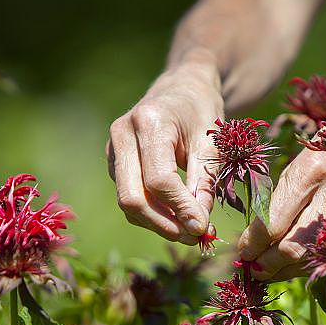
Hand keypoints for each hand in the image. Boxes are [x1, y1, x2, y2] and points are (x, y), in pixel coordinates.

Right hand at [107, 56, 222, 242]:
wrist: (182, 87)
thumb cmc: (202, 111)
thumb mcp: (212, 144)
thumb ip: (204, 185)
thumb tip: (198, 227)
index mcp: (149, 122)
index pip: (159, 180)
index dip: (180, 209)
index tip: (203, 228)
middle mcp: (122, 134)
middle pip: (132, 197)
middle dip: (163, 224)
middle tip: (193, 237)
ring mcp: (113, 149)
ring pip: (128, 202)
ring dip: (158, 224)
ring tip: (190, 230)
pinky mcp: (114, 162)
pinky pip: (130, 197)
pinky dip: (152, 214)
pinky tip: (176, 218)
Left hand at [237, 96, 325, 279]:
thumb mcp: (304, 159)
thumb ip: (282, 196)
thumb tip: (256, 235)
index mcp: (312, 171)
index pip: (273, 222)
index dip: (252, 244)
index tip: (242, 252)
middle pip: (292, 248)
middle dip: (266, 265)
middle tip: (251, 269)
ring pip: (313, 259)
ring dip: (286, 271)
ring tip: (268, 271)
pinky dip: (311, 266)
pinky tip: (297, 265)